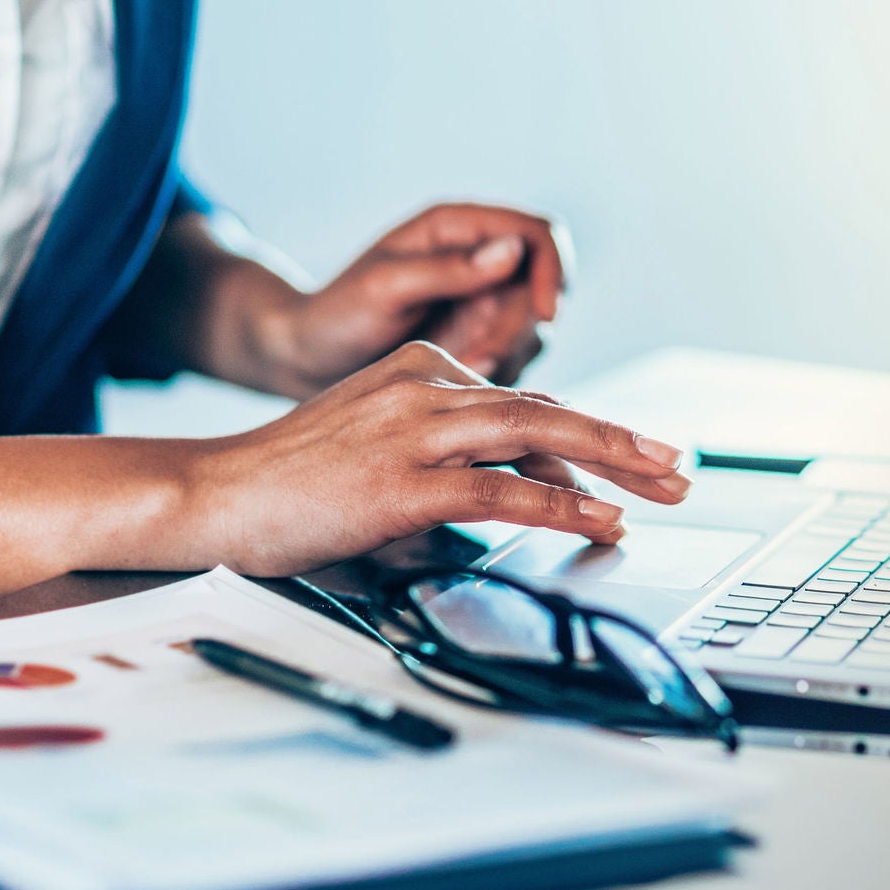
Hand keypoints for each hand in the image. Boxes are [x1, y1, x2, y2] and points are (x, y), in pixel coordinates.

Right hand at [181, 341, 688, 576]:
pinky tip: (599, 520)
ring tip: (662, 487)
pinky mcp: (403, 481)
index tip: (631, 466)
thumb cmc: (293, 482)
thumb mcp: (381, 447)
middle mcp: (424, 385)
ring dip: (612, 463)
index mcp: (420, 368)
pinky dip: (560, 506)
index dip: (584, 441)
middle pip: (547, 408)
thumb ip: (452, 455)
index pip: (523, 402)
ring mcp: (414, 429)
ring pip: (538, 435)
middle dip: (623, 440)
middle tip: (678, 466)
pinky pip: (502, 491)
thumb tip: (525, 490)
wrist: (212, 494)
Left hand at [263, 204, 570, 393]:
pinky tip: (454, 387)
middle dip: (516, 331)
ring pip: (532, 332)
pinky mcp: (477, 343)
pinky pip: (512, 363)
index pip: (538, 235)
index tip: (543, 313)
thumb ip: (448, 269)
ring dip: (504, 358)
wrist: (308, 360)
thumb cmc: (335, 314)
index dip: (552, 270)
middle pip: (540, 290)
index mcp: (457, 229)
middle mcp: (478, 262)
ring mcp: (481, 305)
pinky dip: (493, 378)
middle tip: (475, 362)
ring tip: (453, 373)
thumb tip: (512, 252)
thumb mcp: (385, 286)